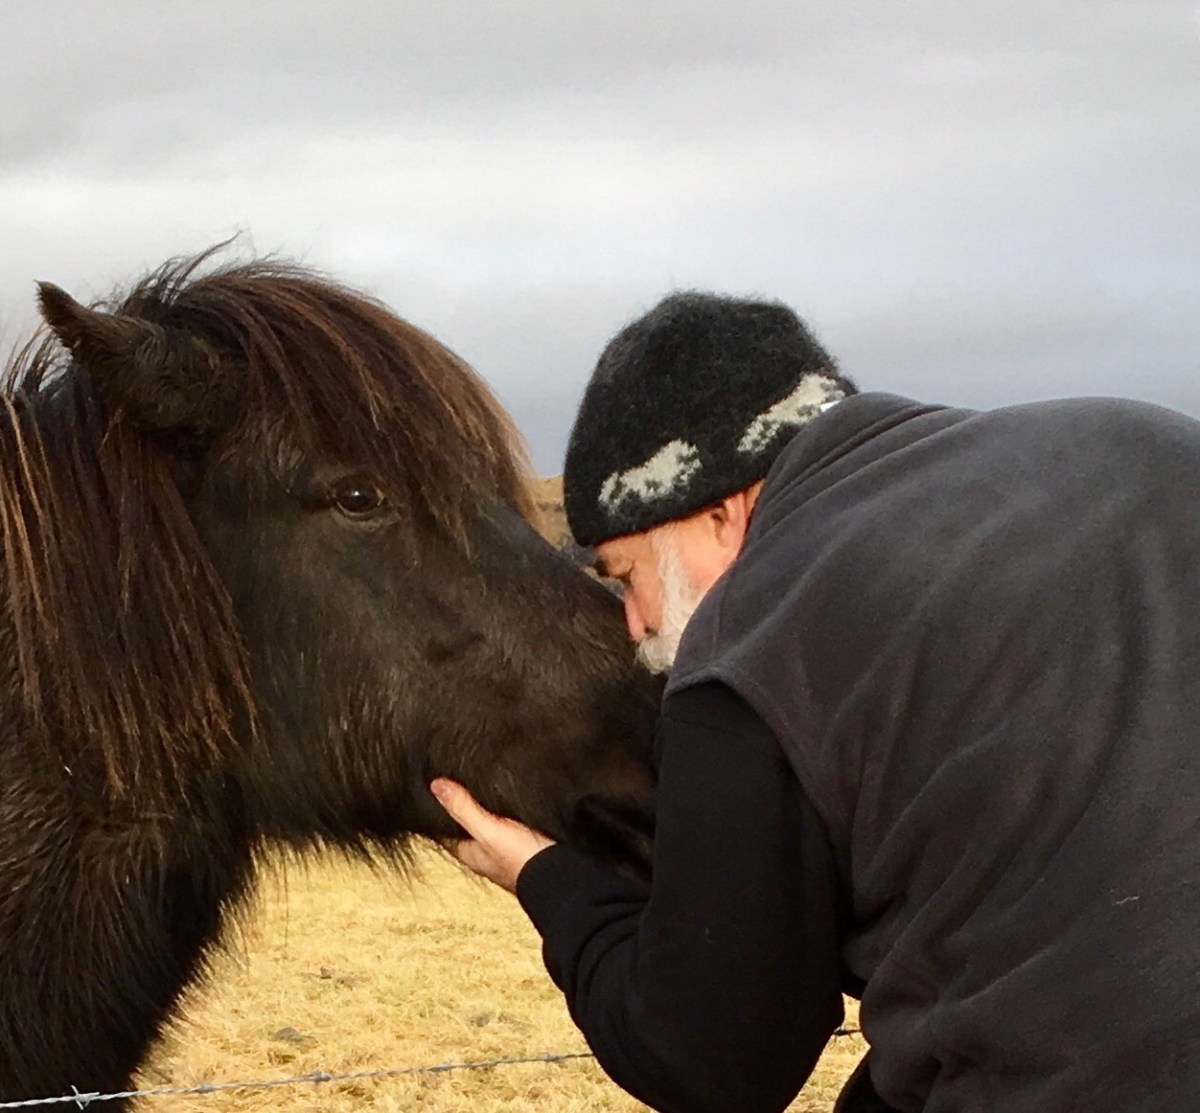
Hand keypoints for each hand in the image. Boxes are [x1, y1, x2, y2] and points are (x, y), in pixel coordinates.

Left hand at [429, 779, 554, 892]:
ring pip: (487, 822)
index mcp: (469, 852)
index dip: (437, 810)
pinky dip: (505, 808)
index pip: (444, 829)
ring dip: (484, 805)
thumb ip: (463, 809)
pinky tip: (508, 794)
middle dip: (461, 804)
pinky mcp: (524, 840)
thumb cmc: (521, 859)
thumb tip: (435, 785)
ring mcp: (504, 846)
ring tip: (480, 778)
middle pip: (465, 824)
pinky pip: (508, 820)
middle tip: (455, 776)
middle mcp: (484, 850)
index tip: (432, 785)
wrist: (560, 874)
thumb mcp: (488, 830)